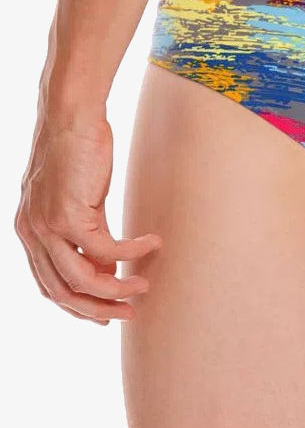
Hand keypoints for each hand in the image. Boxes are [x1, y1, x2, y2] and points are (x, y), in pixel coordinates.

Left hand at [15, 107, 161, 323]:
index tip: (106, 313)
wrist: (71, 115)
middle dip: (98, 308)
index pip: (50, 286)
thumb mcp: (80, 199)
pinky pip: (105, 248)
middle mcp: (32, 235)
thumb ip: (89, 233)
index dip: (79, 305)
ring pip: (81, 280)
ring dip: (116, 289)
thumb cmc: (78, 149)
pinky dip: (130, 251)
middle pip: (63, 292)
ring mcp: (47, 227)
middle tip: (128, 313)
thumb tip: (107, 264)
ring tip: (143, 287)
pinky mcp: (67, 215)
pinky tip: (150, 244)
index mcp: (30, 232)